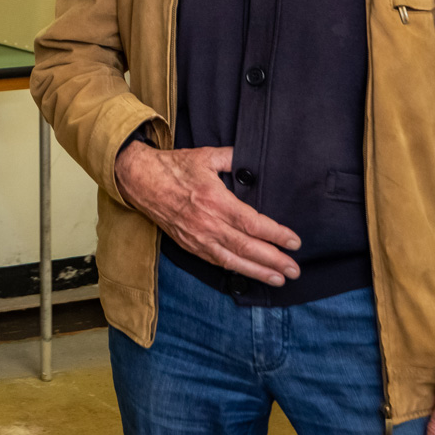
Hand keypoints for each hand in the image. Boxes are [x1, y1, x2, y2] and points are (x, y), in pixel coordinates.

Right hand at [113, 142, 300, 285]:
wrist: (140, 180)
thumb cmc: (173, 167)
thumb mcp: (206, 155)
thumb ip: (234, 158)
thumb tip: (255, 159)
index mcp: (214, 199)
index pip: (252, 223)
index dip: (275, 234)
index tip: (294, 241)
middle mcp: (207, 223)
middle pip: (246, 247)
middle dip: (273, 260)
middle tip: (294, 270)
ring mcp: (197, 237)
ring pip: (232, 260)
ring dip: (258, 271)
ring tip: (279, 279)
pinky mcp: (189, 244)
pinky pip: (216, 261)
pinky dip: (236, 269)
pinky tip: (251, 273)